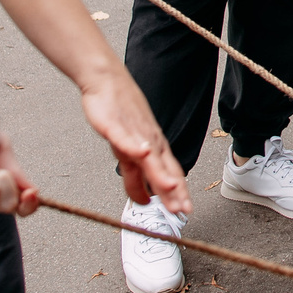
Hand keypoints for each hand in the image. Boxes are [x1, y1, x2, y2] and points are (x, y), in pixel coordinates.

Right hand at [88, 70, 189, 214]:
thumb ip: (136, 175)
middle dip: (174, 190)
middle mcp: (149, 141)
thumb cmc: (120, 113)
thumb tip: (143, 199)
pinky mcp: (115, 124)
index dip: (178, 193)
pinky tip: (142, 152)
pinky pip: (125, 137)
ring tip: (170, 187)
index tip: (185, 211)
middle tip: (182, 208)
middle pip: (164, 169)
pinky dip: (134, 146)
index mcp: (154, 147)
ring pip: (149, 156)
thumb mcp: (129, 150)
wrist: (107, 81)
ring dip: (159, 173)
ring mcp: (134, 132)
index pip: (170, 173)